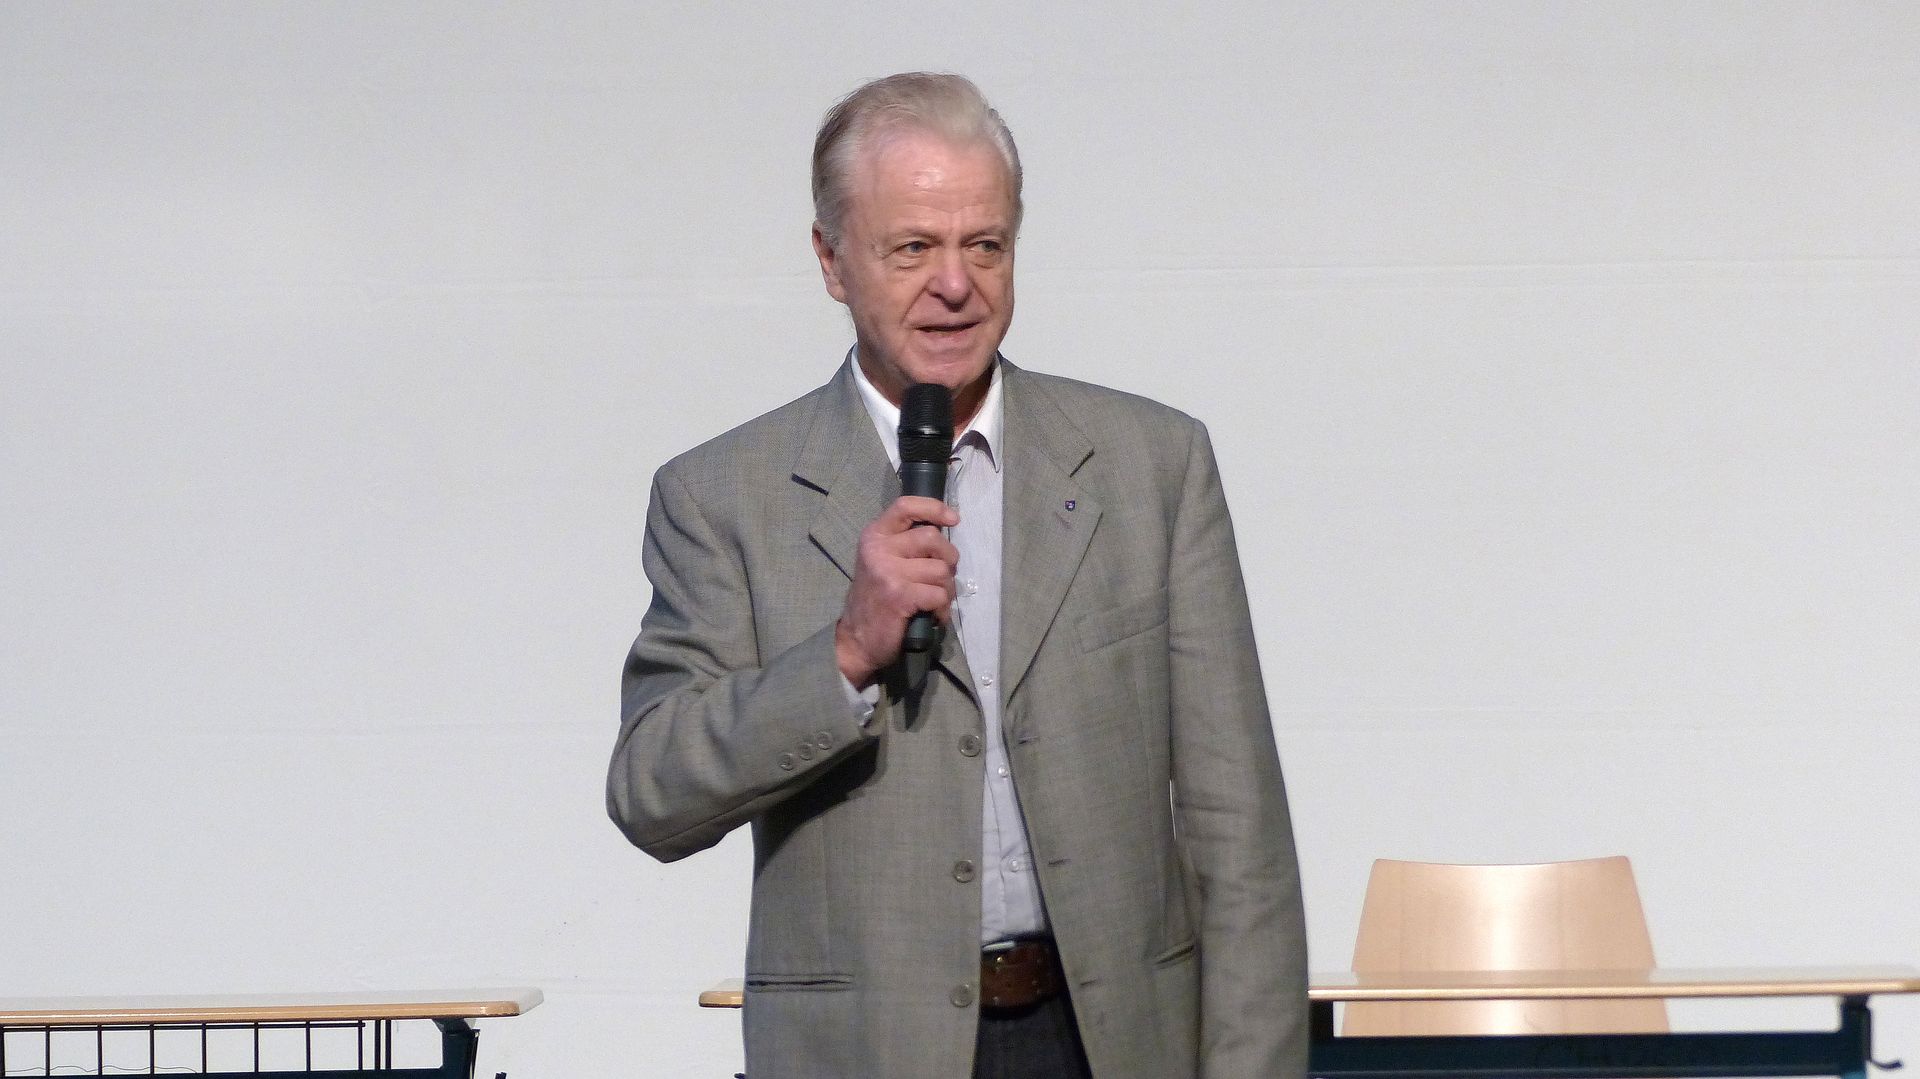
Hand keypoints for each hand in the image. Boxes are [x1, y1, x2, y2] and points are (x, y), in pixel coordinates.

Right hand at [835, 495, 959, 686]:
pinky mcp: (900, 595)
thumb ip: (905, 543)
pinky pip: (939, 595)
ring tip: (934, 600)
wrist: (857, 639)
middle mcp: (879, 549)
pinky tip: (933, 615)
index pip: (906, 506)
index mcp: (875, 535)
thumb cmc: (875, 598)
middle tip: (942, 576)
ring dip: (946, 589)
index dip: (934, 508)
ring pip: (941, 570)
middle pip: (933, 538)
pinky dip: (943, 609)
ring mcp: (889, 572)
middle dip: (948, 558)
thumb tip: (943, 531)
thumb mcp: (882, 561)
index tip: (953, 519)